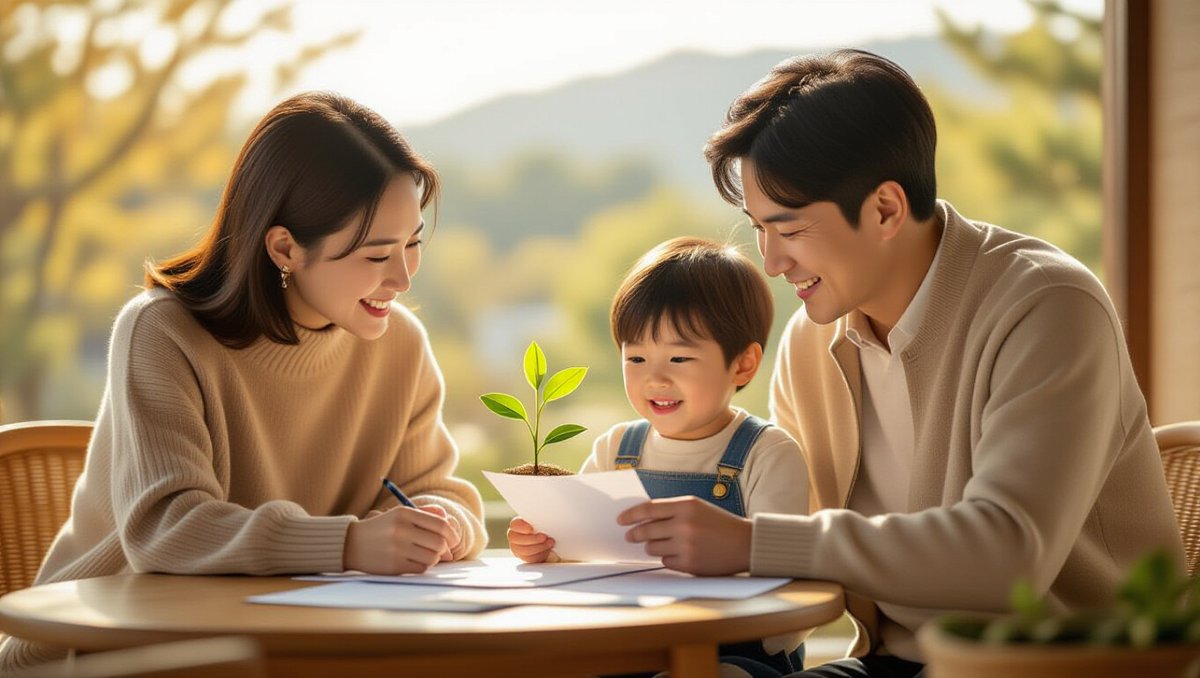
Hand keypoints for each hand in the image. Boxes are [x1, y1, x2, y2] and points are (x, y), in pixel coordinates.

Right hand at [343, 505, 456, 573]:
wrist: (351, 544)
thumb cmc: (382, 528)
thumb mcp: (401, 514)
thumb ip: (426, 514)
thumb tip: (448, 521)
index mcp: (404, 513)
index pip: (441, 525)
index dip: (452, 534)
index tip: (454, 540)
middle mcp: (401, 530)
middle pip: (439, 543)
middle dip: (444, 549)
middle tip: (441, 551)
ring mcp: (397, 549)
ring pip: (432, 558)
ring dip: (433, 558)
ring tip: (424, 555)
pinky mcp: (393, 566)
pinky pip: (421, 568)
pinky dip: (422, 566)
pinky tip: (413, 561)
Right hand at [507, 517, 555, 562]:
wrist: (546, 538)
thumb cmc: (542, 527)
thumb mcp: (540, 522)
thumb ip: (539, 521)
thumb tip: (546, 519)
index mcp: (517, 525)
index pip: (514, 525)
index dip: (521, 527)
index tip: (531, 529)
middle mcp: (514, 537)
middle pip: (516, 539)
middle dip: (532, 539)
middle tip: (544, 537)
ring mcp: (518, 549)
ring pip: (523, 551)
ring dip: (539, 547)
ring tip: (550, 543)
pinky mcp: (525, 558)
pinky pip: (530, 559)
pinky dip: (540, 554)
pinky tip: (547, 549)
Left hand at [618, 496, 751, 574]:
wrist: (745, 544)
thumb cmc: (719, 524)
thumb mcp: (697, 507)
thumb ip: (672, 510)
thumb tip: (641, 519)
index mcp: (686, 505)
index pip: (648, 509)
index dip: (631, 514)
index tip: (620, 519)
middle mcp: (684, 524)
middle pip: (646, 530)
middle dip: (635, 534)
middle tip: (630, 536)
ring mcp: (686, 545)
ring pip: (653, 548)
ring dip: (652, 547)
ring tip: (662, 544)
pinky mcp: (689, 564)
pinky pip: (666, 562)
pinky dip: (668, 559)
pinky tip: (679, 554)